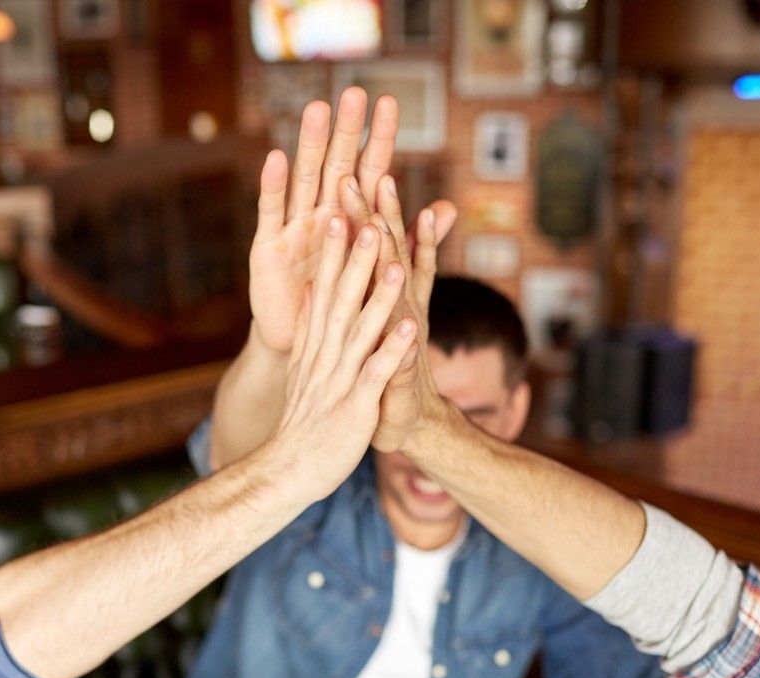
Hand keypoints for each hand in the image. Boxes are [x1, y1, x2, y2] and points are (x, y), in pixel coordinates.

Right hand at [249, 87, 399, 352]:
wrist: (303, 350)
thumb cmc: (342, 307)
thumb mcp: (379, 272)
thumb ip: (410, 238)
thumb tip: (448, 209)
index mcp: (350, 221)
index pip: (370, 173)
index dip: (379, 139)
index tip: (390, 102)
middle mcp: (322, 217)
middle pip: (337, 165)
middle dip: (347, 130)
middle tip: (355, 93)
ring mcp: (294, 229)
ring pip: (305, 179)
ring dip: (311, 144)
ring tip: (318, 110)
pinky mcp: (268, 250)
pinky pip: (272, 213)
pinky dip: (273, 186)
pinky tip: (276, 158)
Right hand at [271, 218, 417, 500]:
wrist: (291, 470)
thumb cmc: (305, 420)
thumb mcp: (303, 366)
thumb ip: (309, 328)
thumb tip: (311, 289)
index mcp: (316, 344)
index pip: (326, 288)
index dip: (335, 250)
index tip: (342, 209)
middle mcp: (325, 355)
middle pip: (342, 298)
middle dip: (358, 257)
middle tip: (368, 214)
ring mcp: (339, 379)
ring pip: (362, 329)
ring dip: (380, 296)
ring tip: (396, 262)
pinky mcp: (355, 405)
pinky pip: (378, 373)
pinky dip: (394, 349)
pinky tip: (413, 327)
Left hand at [337, 173, 452, 451]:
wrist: (406, 423)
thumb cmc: (382, 371)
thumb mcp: (369, 325)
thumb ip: (364, 289)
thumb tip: (356, 255)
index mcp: (382, 299)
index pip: (373, 248)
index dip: (363, 211)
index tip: (351, 171)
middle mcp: (399, 310)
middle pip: (390, 256)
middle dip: (382, 217)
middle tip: (375, 174)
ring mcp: (402, 339)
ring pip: (399, 294)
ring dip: (396, 260)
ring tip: (390, 226)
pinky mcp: (399, 374)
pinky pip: (402, 352)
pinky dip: (403, 336)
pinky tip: (408, 318)